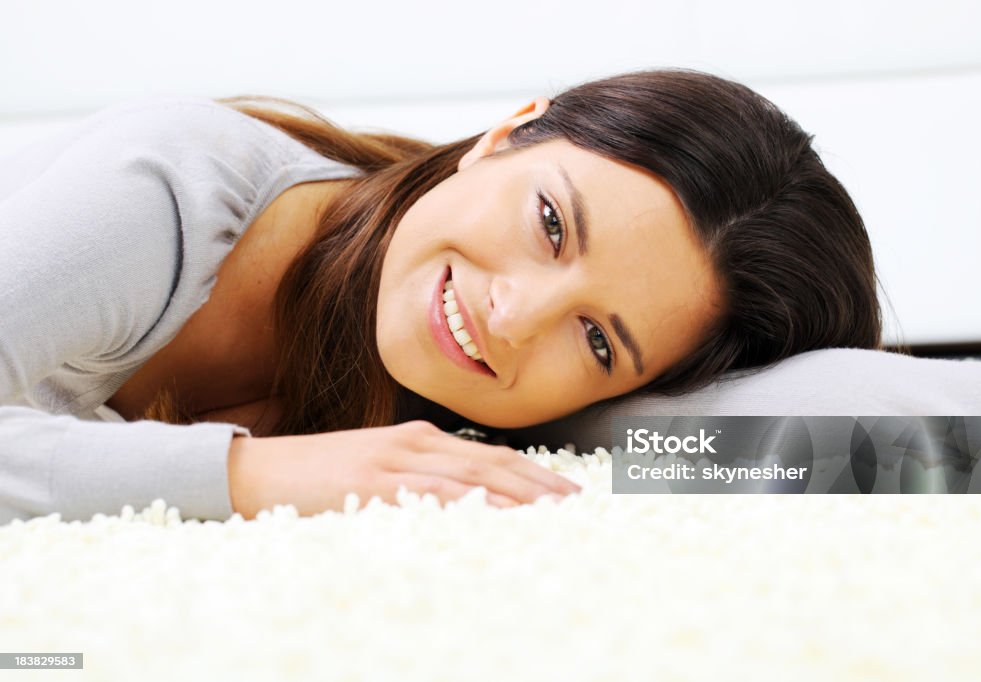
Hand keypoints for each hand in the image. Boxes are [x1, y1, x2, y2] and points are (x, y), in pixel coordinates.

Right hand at [227, 420, 580, 517]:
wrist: (257, 471)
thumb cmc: (317, 476)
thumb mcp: (376, 471)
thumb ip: (419, 480)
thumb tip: (461, 503)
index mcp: (420, 439)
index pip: (491, 455)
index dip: (534, 472)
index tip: (568, 491)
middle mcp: (417, 443)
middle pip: (494, 462)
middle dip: (541, 482)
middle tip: (580, 503)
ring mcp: (396, 460)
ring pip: (473, 476)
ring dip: (519, 494)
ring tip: (556, 512)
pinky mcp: (374, 481)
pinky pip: (433, 493)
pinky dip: (470, 503)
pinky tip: (496, 514)